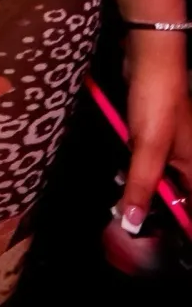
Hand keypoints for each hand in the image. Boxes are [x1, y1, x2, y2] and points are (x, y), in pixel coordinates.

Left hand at [116, 33, 191, 234]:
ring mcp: (175, 147)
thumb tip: (131, 223)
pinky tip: (122, 173)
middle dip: (155, 209)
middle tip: (130, 222)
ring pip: (162, 180)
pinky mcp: (157, 135)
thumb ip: (140, 186)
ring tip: (121, 201)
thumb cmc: (157, 103)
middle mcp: (190, 161)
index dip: (184, 229)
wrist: (150, 60)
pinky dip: (137, 169)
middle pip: (179, 198)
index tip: (164, 246)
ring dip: (142, 188)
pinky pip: (150, 162)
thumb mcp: (147, 149)